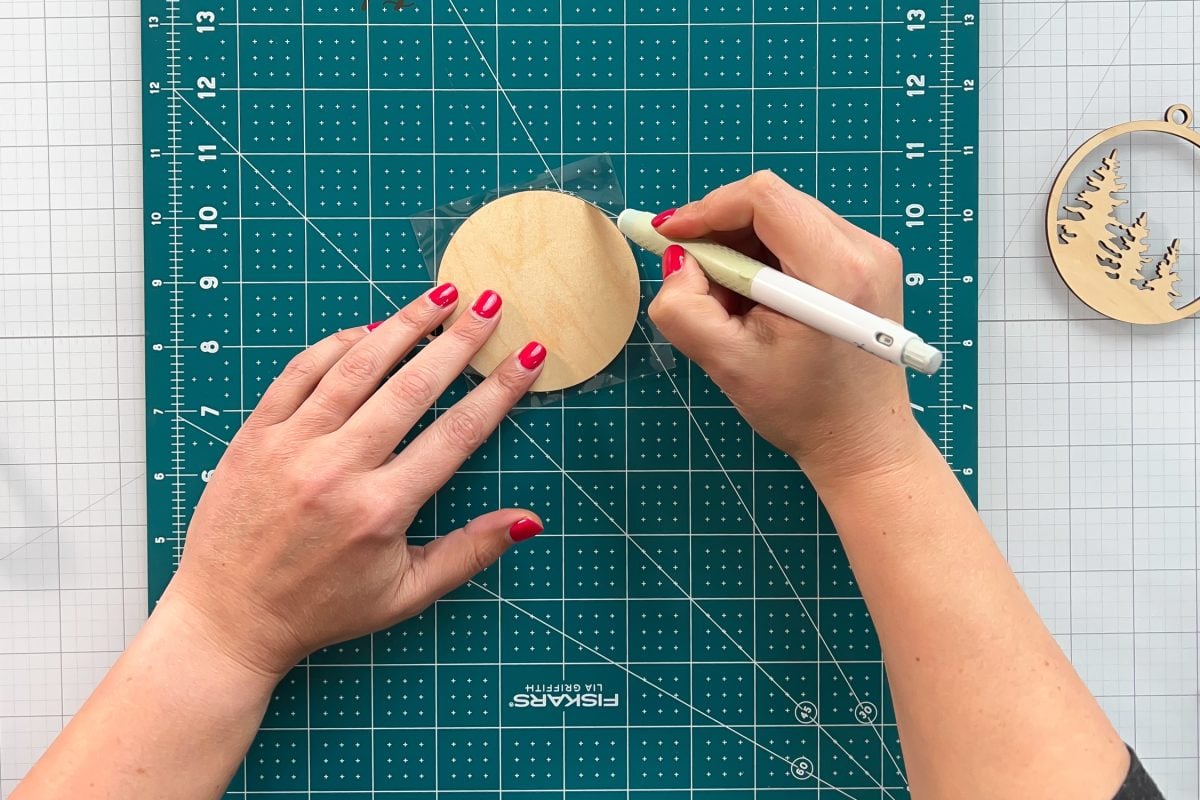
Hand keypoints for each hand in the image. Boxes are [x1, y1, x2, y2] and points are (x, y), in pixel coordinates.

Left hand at [161, 286, 547, 678]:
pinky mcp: (255, 436)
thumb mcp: (406, 594)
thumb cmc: (321, 609)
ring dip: (404, 326)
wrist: (227, 618)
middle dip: (459, 342)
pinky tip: (369, 328)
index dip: (498, 391)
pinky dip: (337, 344)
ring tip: (440, 297)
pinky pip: (301, 373)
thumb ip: (470, 552)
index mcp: (380, 510)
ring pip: (357, 368)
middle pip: (411, 388)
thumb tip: (529, 520)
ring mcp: (291, 447)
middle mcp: (336, 470)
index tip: (528, 356)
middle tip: (490, 306)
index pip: (455, 434)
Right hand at [649, 171, 923, 482]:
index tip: (671, 237)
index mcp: (836, 271)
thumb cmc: (803, 410)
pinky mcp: (869, 263)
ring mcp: (872, 252)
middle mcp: (863, 249)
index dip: (707, 209)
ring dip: (741, 246)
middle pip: (773, 203)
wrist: (863, 441)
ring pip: (785, 217)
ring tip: (727, 299)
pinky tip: (756, 300)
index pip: (763, 199)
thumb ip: (684, 308)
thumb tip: (678, 261)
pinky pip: (802, 234)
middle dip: (721, 231)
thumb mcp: (728, 364)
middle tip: (692, 275)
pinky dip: (766, 256)